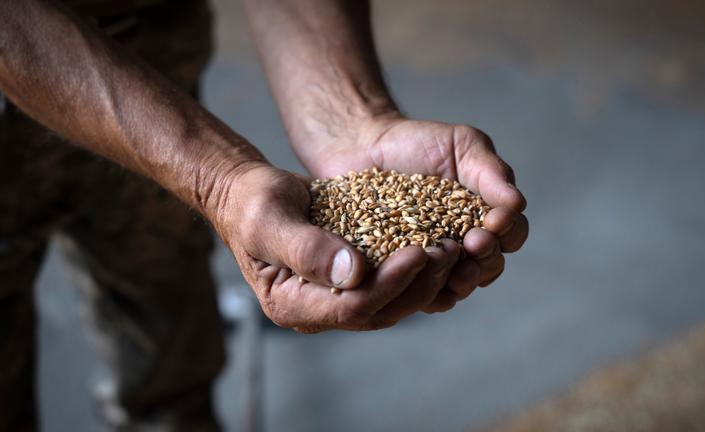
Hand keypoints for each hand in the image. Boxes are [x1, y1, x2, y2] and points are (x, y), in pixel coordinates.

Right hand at [210, 164, 455, 331]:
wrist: (249, 194)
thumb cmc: (251, 203)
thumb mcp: (269, 219)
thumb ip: (306, 248)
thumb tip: (353, 273)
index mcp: (291, 305)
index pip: (353, 307)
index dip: (390, 283)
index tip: (419, 252)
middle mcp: (317, 310)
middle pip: (380, 311)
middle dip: (417, 284)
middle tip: (448, 250)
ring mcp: (335, 298)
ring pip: (392, 301)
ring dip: (424, 279)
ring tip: (451, 248)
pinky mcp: (351, 280)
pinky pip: (390, 282)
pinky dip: (415, 268)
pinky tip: (438, 245)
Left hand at [298, 115, 528, 313]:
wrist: (365, 146)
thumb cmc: (419, 144)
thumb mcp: (461, 145)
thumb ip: (490, 170)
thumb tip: (517, 202)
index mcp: (485, 219)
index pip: (512, 235)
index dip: (510, 231)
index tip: (496, 219)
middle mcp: (464, 248)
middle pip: (489, 268)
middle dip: (486, 257)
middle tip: (474, 241)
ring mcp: (433, 264)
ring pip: (456, 288)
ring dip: (460, 279)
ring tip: (450, 261)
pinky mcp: (400, 274)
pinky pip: (416, 295)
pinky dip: (421, 290)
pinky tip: (416, 274)